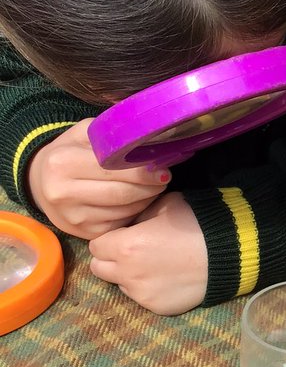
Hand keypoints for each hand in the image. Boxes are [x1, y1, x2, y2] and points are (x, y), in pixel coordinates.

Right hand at [26, 120, 169, 238]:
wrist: (41, 183)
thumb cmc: (70, 152)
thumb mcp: (83, 134)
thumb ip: (109, 134)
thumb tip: (148, 136)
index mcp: (62, 163)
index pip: (113, 169)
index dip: (142, 171)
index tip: (162, 168)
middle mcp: (63, 193)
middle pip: (122, 193)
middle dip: (150, 186)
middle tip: (164, 178)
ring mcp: (73, 217)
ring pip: (125, 210)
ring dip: (146, 199)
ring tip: (155, 187)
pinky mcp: (84, 233)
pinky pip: (121, 222)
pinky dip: (136, 211)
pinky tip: (139, 200)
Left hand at [88, 192, 207, 314]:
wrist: (230, 251)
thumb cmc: (196, 221)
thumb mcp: (163, 205)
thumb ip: (138, 217)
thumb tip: (129, 225)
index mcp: (124, 246)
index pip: (95, 245)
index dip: (109, 238)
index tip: (124, 235)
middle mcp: (128, 274)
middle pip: (99, 269)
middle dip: (111, 259)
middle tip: (133, 251)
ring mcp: (142, 294)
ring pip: (120, 285)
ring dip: (130, 275)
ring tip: (157, 264)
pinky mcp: (158, 308)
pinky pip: (143, 298)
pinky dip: (151, 288)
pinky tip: (171, 276)